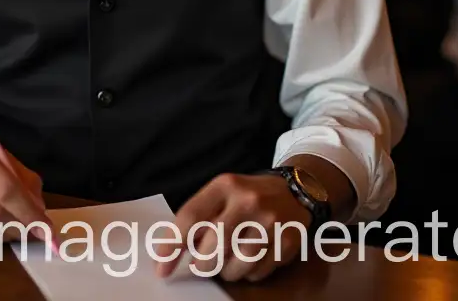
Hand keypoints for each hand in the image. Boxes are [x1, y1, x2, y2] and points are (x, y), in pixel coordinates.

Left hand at [157, 172, 310, 282]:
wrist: (295, 191)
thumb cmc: (248, 195)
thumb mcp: (222, 193)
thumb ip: (199, 216)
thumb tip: (171, 250)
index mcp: (225, 185)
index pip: (190, 218)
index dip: (171, 246)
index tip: (162, 268)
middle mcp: (247, 201)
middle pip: (212, 247)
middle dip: (202, 263)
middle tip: (202, 263)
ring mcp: (269, 222)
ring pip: (235, 265)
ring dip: (225, 271)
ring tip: (227, 260)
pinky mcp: (286, 242)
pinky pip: (256, 273)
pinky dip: (247, 272)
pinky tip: (249, 258)